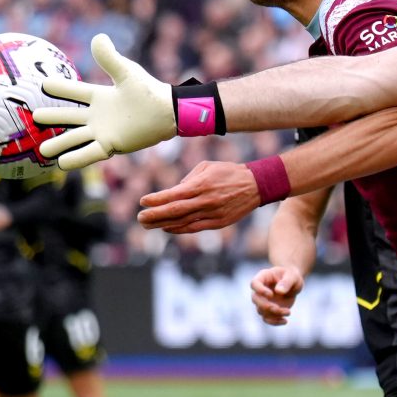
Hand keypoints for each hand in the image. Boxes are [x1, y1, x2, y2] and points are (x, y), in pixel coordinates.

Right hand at [35, 33, 177, 169]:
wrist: (168, 112)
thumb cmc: (149, 91)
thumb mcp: (126, 72)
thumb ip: (109, 57)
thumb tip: (97, 37)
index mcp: (100, 97)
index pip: (75, 92)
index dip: (60, 88)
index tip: (42, 84)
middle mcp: (98, 116)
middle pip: (70, 117)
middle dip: (52, 118)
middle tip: (33, 117)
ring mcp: (103, 131)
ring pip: (75, 138)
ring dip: (59, 143)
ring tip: (41, 149)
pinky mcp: (111, 144)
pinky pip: (90, 153)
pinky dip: (76, 158)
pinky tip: (61, 164)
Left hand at [139, 161, 260, 233]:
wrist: (256, 185)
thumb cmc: (228, 172)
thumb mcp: (207, 167)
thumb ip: (188, 179)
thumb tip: (172, 192)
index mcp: (201, 184)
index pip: (173, 194)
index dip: (156, 199)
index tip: (142, 202)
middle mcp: (205, 201)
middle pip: (174, 211)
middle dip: (155, 215)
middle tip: (140, 218)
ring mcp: (212, 214)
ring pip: (182, 222)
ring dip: (162, 224)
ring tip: (148, 225)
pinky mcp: (218, 223)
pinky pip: (194, 228)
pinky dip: (179, 229)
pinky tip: (167, 228)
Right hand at [250, 265, 304, 324]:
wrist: (293, 284)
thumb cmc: (291, 276)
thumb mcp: (292, 276)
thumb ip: (286, 282)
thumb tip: (279, 291)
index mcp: (263, 277)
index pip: (254, 283)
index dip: (260, 290)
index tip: (271, 294)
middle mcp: (259, 290)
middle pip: (255, 299)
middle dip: (266, 306)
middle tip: (278, 308)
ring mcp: (263, 301)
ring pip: (261, 311)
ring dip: (274, 314)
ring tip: (288, 312)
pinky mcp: (268, 310)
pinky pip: (267, 318)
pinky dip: (274, 322)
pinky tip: (285, 321)